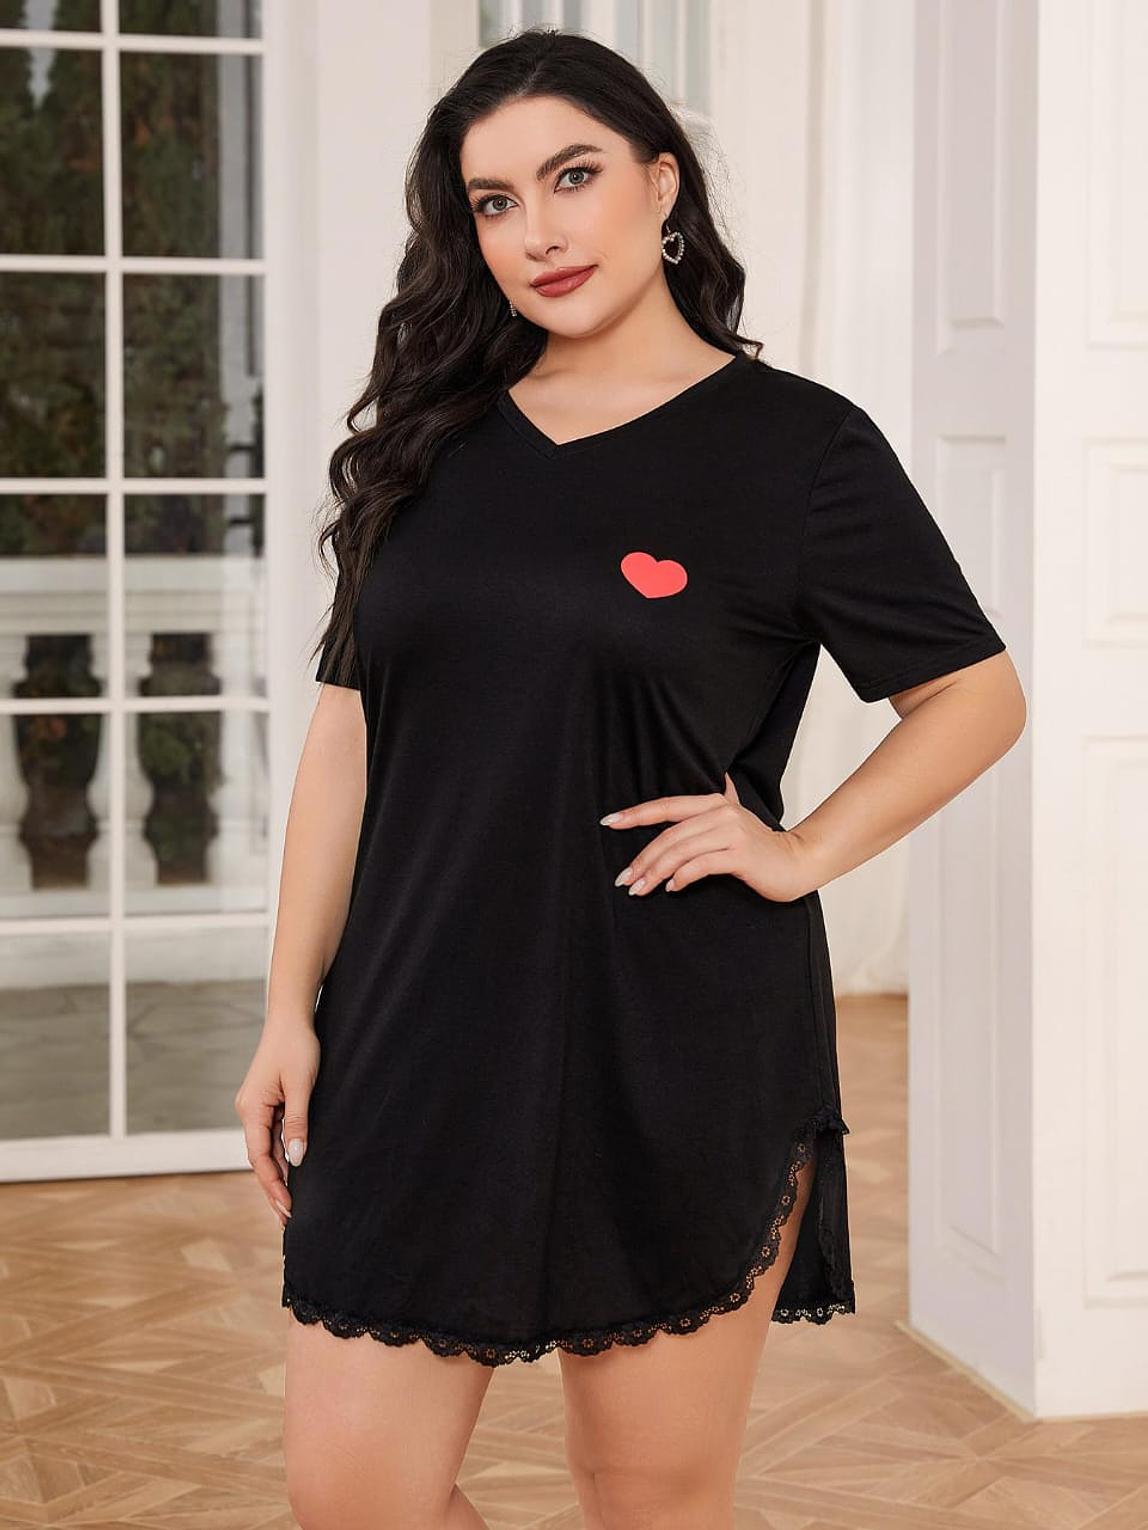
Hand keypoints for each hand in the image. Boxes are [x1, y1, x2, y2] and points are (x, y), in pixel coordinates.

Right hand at [234, 1019, 319, 1228]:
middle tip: (289, 1218)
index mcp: (252, 1109)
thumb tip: (296, 1160)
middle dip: (274, 1188)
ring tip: (292, 1203)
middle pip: (260, 1158)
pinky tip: (294, 1171)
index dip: (273, 1185)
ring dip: (279, 1174)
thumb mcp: (302, 1086)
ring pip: (267, 1148)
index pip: (259, 1157)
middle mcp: (249, 1111)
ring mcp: (258, 1107)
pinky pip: (273, 1135)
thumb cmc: (297, 1047)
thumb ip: (298, 1123)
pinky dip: (283, 1155)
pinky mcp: (268, 1101)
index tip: (288, 1208)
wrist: (291, 1017)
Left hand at [601, 771, 814, 902]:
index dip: (636, 814)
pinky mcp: (740, 855)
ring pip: (680, 851)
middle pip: (669, 835)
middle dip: (642, 859)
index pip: (666, 806)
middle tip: (624, 878)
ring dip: (655, 873)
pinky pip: (700, 866)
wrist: (797, 862)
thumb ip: (718, 803)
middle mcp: (721, 813)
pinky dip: (681, 878)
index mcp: (714, 802)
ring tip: (640, 889)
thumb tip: (715, 777)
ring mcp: (731, 833)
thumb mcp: (734, 820)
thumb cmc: (759, 847)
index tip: (610, 823)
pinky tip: (672, 889)